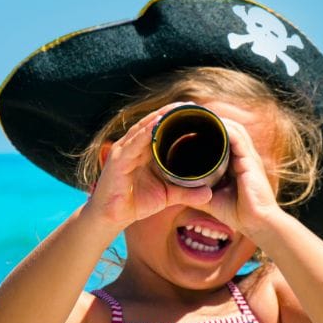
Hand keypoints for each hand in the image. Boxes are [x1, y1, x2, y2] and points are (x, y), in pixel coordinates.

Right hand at [84, 102, 212, 229]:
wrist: (113, 217)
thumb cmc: (137, 202)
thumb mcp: (168, 194)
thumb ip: (187, 192)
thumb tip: (210, 194)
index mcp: (145, 150)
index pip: (160, 127)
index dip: (175, 117)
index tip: (196, 110)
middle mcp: (133, 146)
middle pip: (153, 123)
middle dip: (170, 112)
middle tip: (191, 105)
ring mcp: (124, 151)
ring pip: (143, 129)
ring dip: (160, 118)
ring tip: (177, 109)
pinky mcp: (118, 161)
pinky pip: (133, 144)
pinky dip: (145, 134)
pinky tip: (156, 124)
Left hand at [204, 119, 286, 238]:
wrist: (257, 223)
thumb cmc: (237, 213)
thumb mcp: (211, 198)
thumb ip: (196, 189)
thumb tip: (175, 187)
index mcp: (237, 163)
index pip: (224, 138)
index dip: (210, 129)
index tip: (192, 124)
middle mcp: (245, 156)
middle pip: (230, 129)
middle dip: (213, 119)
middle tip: (193, 113)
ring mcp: (249, 157)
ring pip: (234, 129)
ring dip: (218, 120)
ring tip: (201, 113)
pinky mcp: (250, 161)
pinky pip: (238, 138)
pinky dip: (226, 128)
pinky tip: (213, 123)